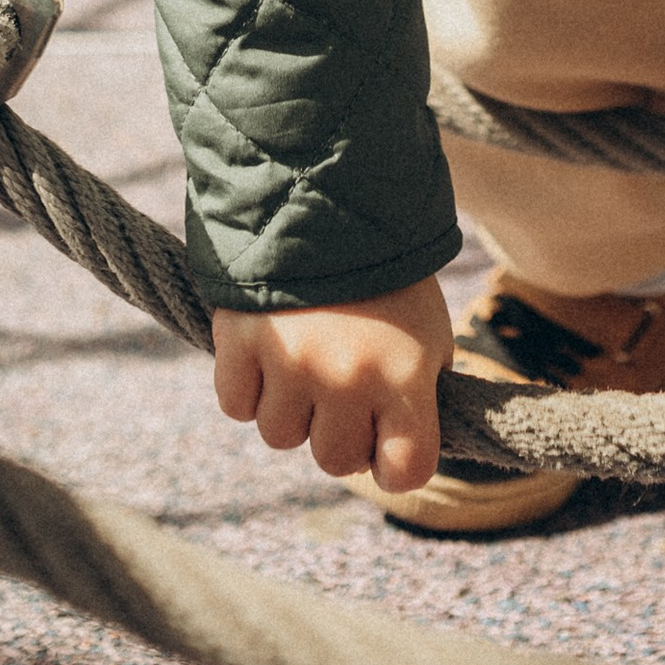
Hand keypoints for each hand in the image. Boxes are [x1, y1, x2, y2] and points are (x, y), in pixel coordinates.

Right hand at [210, 275, 453, 490]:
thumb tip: (400, 449)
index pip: (406, 470)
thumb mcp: (427, 329)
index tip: (388, 443)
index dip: (395, 463)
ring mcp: (291, 362)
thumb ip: (418, 391)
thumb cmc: (387, 272)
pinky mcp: (241, 342)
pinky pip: (236, 406)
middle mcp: (347, 377)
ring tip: (304, 358)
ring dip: (290, 407)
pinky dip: (247, 387)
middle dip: (338, 432)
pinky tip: (267, 350)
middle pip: (335, 461)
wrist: (328, 194)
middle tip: (341, 388)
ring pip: (280, 435)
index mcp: (405, 374)